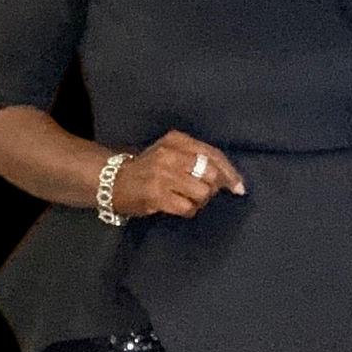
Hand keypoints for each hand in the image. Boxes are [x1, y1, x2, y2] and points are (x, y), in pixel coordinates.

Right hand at [110, 130, 246, 218]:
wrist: (112, 180)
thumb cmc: (148, 169)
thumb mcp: (171, 153)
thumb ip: (197, 159)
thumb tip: (230, 179)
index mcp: (177, 140)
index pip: (213, 155)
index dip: (230, 173)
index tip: (238, 187)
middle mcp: (171, 154)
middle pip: (211, 174)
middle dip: (213, 188)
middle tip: (204, 194)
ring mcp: (163, 174)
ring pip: (202, 192)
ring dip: (199, 202)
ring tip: (186, 200)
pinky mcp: (156, 195)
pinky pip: (188, 208)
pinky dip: (188, 211)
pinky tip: (178, 207)